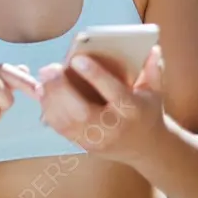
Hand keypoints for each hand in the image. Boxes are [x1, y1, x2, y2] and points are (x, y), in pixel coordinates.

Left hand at [35, 45, 165, 164]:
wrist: (146, 148)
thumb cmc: (147, 112)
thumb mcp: (154, 90)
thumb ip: (153, 69)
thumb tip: (152, 49)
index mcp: (133, 111)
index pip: (113, 93)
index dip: (95, 75)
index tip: (76, 59)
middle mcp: (113, 128)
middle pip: (82, 112)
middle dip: (62, 89)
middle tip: (50, 68)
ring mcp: (97, 140)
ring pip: (67, 122)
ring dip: (50, 99)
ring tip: (43, 77)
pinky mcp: (84, 145)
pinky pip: (61, 129)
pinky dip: (48, 110)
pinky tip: (43, 93)